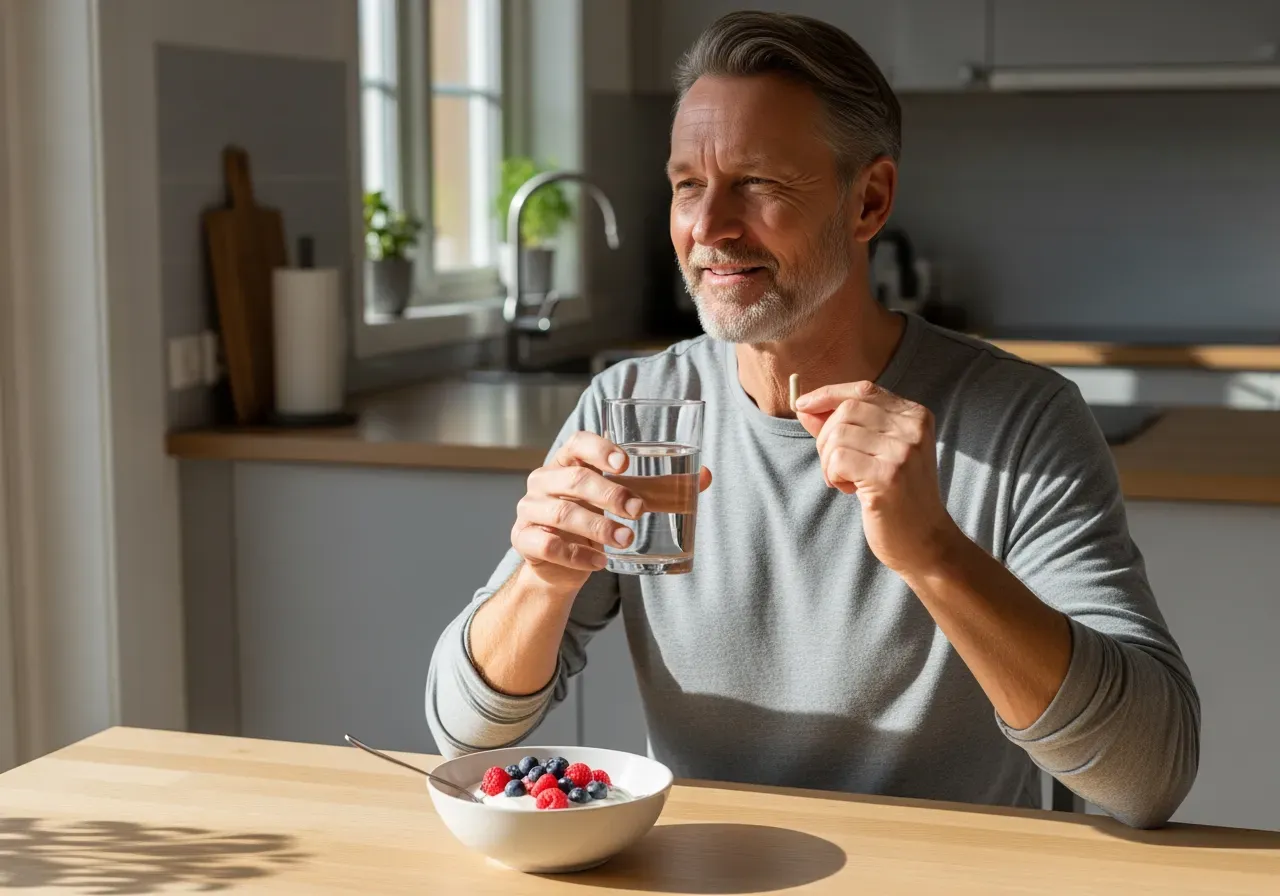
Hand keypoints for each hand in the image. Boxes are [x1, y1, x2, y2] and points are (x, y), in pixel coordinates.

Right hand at [513, 432, 712, 592]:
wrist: (558, 566)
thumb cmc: (593, 520)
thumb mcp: (621, 502)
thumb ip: (659, 488)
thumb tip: (704, 476)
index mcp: (567, 462)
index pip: (578, 443)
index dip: (600, 448)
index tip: (625, 464)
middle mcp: (544, 480)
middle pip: (575, 479)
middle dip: (610, 494)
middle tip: (639, 511)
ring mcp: (529, 509)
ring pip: (562, 513)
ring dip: (598, 527)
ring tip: (626, 540)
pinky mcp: (523, 538)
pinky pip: (549, 545)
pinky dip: (578, 555)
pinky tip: (600, 562)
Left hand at [796, 381, 960, 574]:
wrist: (925, 542)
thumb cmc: (897, 496)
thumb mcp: (875, 453)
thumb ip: (843, 427)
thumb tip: (804, 407)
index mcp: (915, 416)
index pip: (863, 390)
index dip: (828, 394)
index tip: (802, 405)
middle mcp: (913, 428)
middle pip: (845, 411)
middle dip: (825, 437)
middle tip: (833, 466)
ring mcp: (903, 452)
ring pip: (838, 435)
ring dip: (829, 461)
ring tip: (845, 481)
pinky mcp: (888, 476)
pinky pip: (837, 459)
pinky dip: (832, 475)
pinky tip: (848, 490)